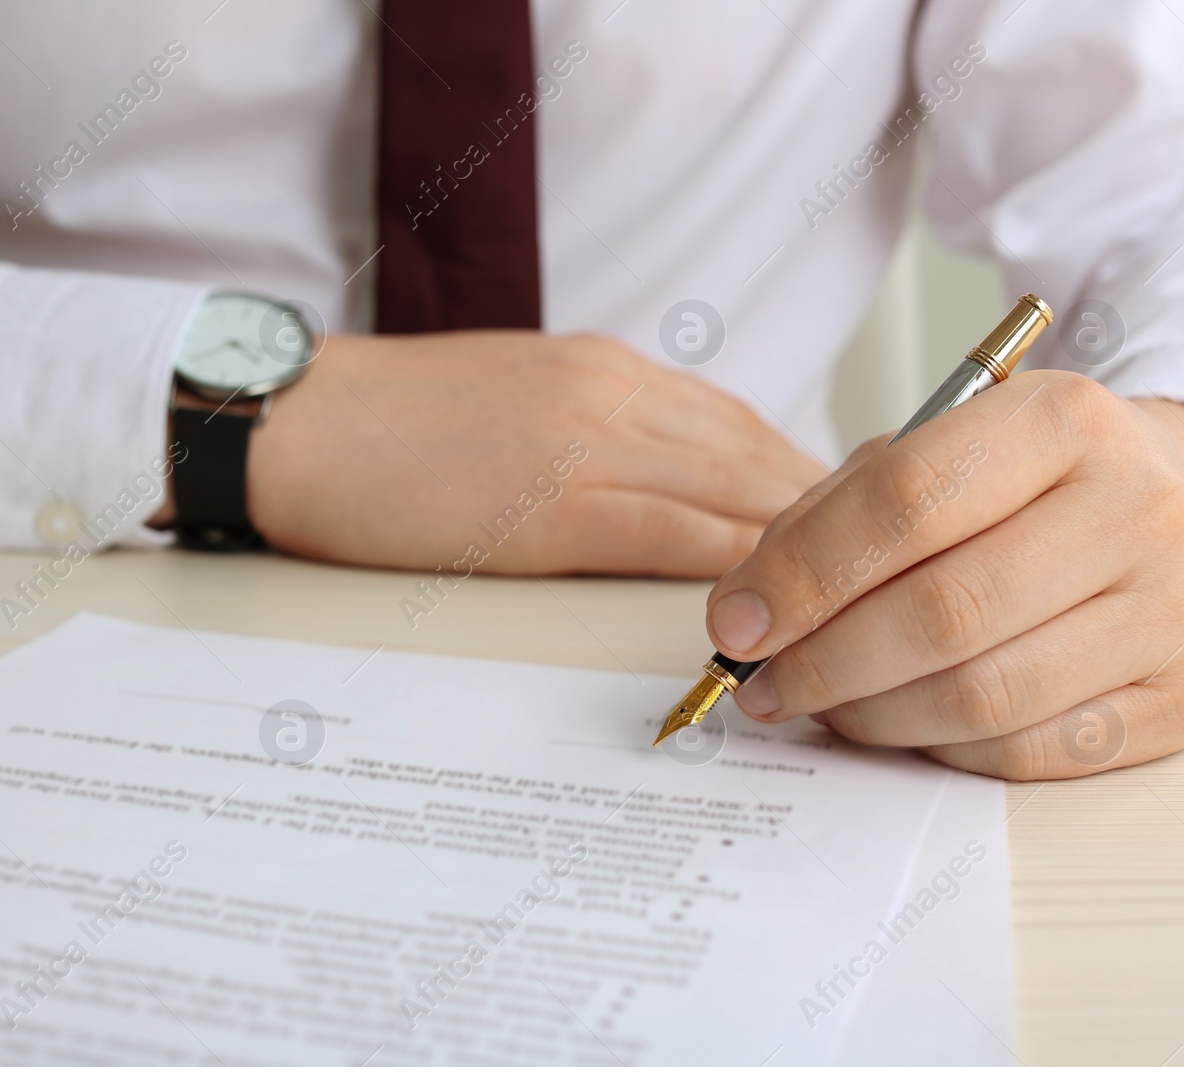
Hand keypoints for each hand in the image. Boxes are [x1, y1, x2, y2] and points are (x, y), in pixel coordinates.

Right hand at [244, 331, 826, 575]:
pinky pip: (672, 533)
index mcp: (602, 369)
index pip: (733, 419)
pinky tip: (772, 603)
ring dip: (799, 545)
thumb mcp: (513, 399)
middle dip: (826, 511)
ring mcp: (587, 442)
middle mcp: (612, 392)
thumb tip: (654, 481)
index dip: (798, 473)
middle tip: (883, 563)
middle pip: (754, 452)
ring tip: (851, 596)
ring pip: (731, 489)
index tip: (841, 520)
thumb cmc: (390, 422)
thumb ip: (591, 428)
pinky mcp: (554, 502)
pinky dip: (733, 567)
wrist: (299, 422)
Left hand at [703, 371, 1183, 779]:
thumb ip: (833, 517)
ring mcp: (1171, 610)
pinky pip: (1026, 752)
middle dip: (824, 663)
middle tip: (763, 686)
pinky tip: (902, 721)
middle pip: (943, 613)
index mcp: (1063, 420)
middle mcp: (1136, 508)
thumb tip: (747, 614)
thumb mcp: (936, 452)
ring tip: (822, 704)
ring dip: (872, 716)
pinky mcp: (1183, 699)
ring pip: (982, 697)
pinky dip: (940, 748)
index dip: (803, 574)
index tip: (735, 624)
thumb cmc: (1030, 484)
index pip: (906, 502)